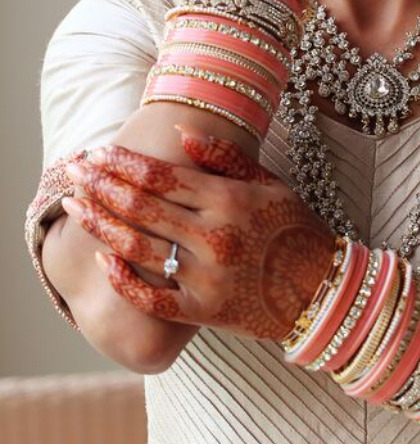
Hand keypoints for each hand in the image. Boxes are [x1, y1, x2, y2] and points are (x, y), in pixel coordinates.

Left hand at [62, 125, 335, 340]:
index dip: (124, 164)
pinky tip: (102, 259)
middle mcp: (214, 237)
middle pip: (142, 207)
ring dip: (101, 223)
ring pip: (138, 247)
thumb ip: (224, 157)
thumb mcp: (269, 183)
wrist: (322, 291)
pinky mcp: (202, 312)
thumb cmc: (296, 230)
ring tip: (76, 205)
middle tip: (74, 170)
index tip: (97, 153)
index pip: (163, 177)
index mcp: (229, 201)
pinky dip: (124, 280)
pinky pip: (152, 298)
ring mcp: (205, 277)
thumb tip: (180, 131)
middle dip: (102, 185)